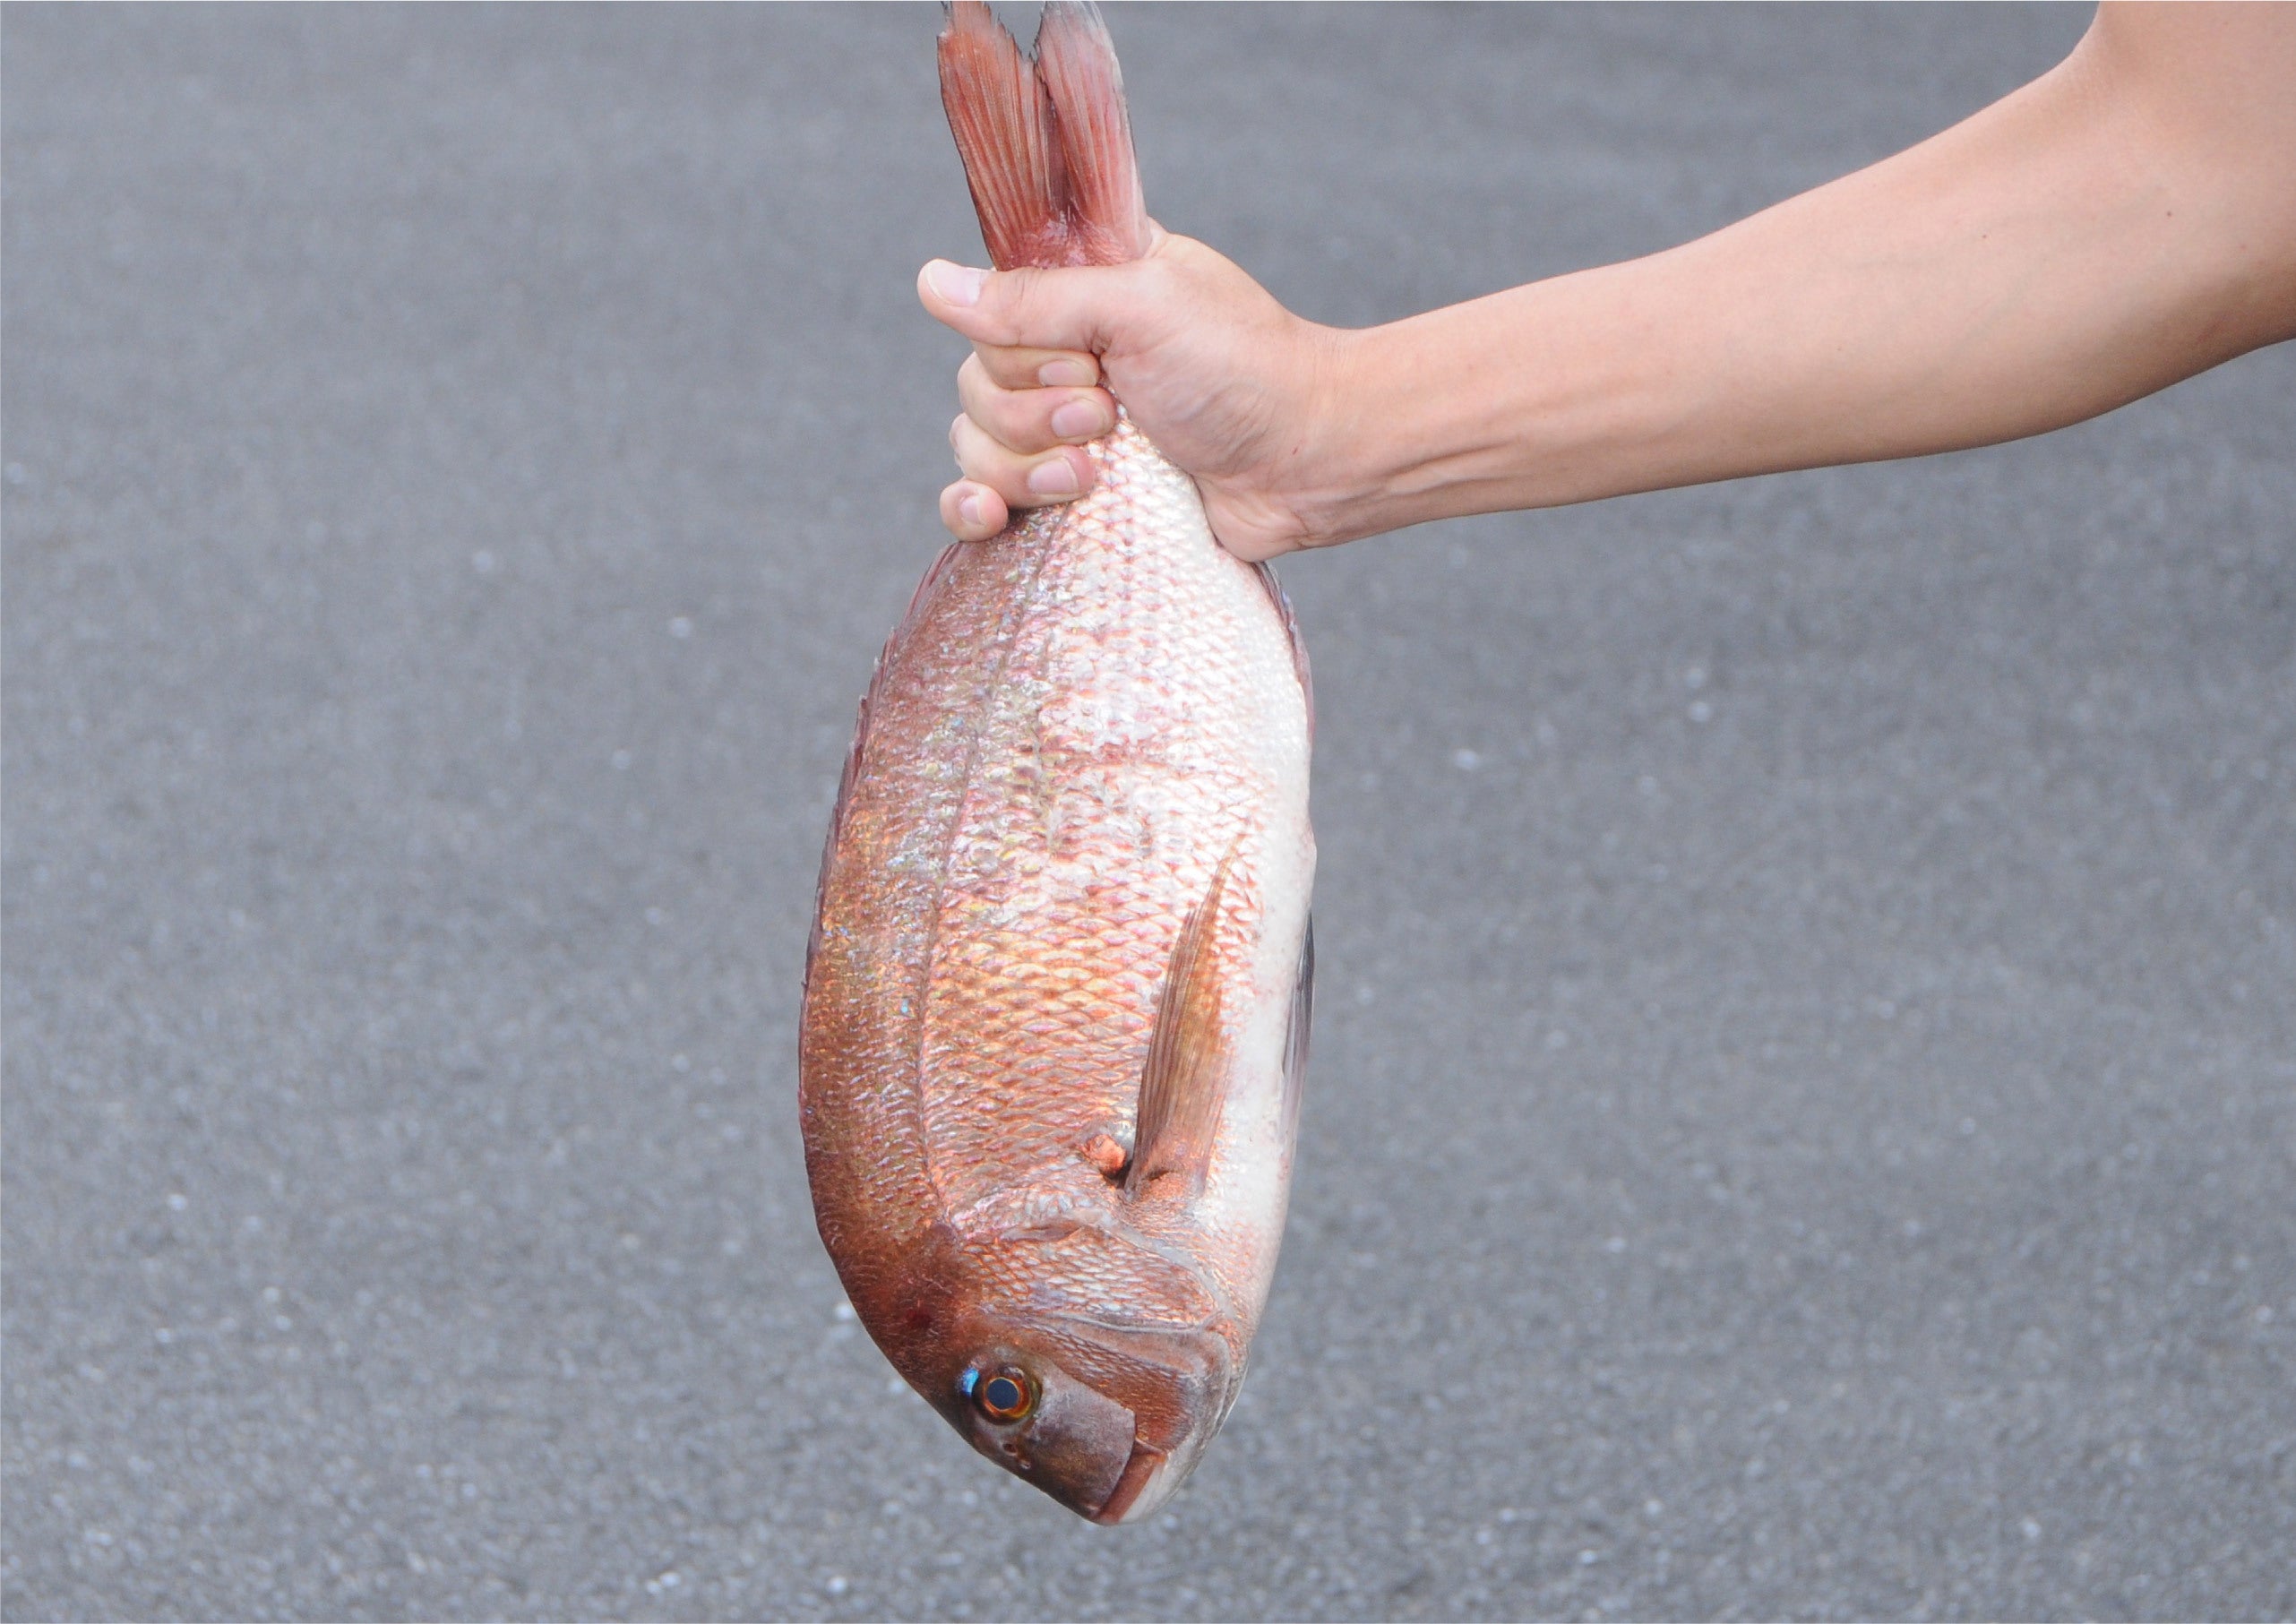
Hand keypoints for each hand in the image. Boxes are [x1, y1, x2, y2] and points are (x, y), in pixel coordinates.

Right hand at [918, 229, 1341, 560]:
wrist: (1303, 467)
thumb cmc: (1242, 371)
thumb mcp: (1139, 307)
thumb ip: (1034, 299)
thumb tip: (930, 283)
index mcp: (1083, 290)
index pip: (991, 306)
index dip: (1024, 343)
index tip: (1085, 358)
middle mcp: (1066, 356)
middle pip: (975, 382)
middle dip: (1034, 412)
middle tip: (1111, 416)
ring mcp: (1065, 432)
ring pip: (974, 444)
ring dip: (1026, 466)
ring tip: (1099, 475)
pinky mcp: (1071, 498)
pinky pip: (981, 501)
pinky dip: (975, 508)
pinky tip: (992, 515)